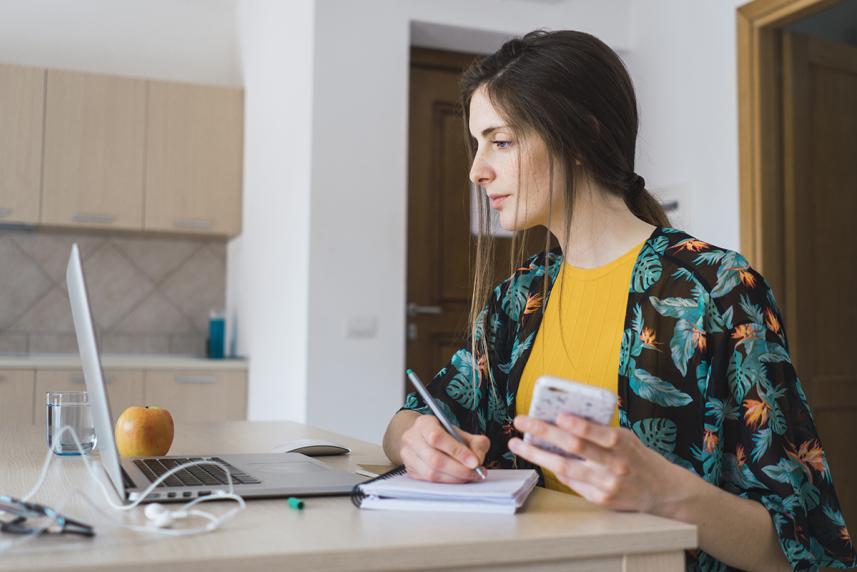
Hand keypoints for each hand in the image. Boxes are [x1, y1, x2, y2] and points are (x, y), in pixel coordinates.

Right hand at [400, 414, 489, 482]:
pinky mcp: (410, 471)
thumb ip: (476, 443)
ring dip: (454, 478)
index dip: (457, 451)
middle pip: (434, 459)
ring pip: (431, 473)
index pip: (437, 437)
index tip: (474, 462)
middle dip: (459, 469)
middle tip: (476, 473)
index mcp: (424, 423)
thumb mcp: (462, 433)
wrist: (424, 439)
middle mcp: (412, 438)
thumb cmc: (445, 436)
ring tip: (470, 476)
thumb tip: (478, 460)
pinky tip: (458, 479)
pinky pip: (429, 481)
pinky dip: (447, 482)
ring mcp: (408, 456)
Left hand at [509, 414, 688, 513]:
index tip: (559, 416)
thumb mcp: (626, 438)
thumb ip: (600, 431)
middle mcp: (615, 466)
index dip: (579, 425)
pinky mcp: (600, 499)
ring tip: (517, 444)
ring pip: (565, 468)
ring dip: (537, 455)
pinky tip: (540, 458)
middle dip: (544, 433)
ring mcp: (606, 485)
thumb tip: (563, 418)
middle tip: (521, 421)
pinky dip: (554, 469)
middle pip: (575, 448)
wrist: (661, 490)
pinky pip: (571, 481)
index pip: (598, 434)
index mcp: (623, 444)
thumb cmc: (637, 456)